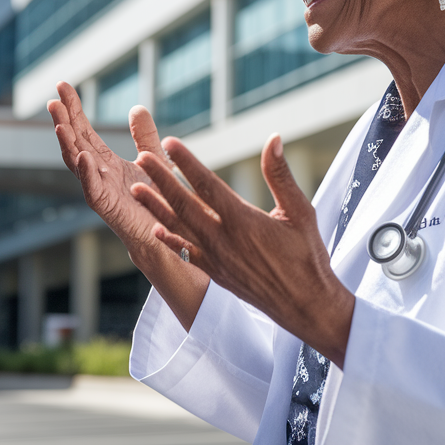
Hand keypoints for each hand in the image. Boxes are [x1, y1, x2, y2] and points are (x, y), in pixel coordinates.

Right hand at [46, 81, 170, 249]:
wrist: (165, 233)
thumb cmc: (156, 199)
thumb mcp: (153, 158)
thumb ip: (144, 135)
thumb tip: (137, 107)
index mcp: (105, 160)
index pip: (83, 129)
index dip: (73, 108)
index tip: (63, 85)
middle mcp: (97, 172)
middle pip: (74, 142)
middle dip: (63, 120)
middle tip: (54, 98)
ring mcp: (99, 188)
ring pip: (76, 163)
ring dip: (67, 144)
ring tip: (59, 123)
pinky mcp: (107, 206)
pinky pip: (92, 189)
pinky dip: (86, 172)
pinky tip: (81, 155)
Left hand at [132, 133, 355, 366]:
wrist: (306, 306)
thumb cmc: (308, 256)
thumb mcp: (301, 211)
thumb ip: (281, 176)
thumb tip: (273, 139)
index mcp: (243, 221)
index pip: (207, 185)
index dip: (186, 162)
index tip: (168, 143)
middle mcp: (224, 239)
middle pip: (185, 203)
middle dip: (161, 178)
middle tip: (142, 156)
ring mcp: (216, 259)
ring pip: (180, 227)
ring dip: (156, 206)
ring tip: (136, 188)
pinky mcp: (216, 273)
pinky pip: (186, 254)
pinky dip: (169, 240)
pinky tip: (154, 229)